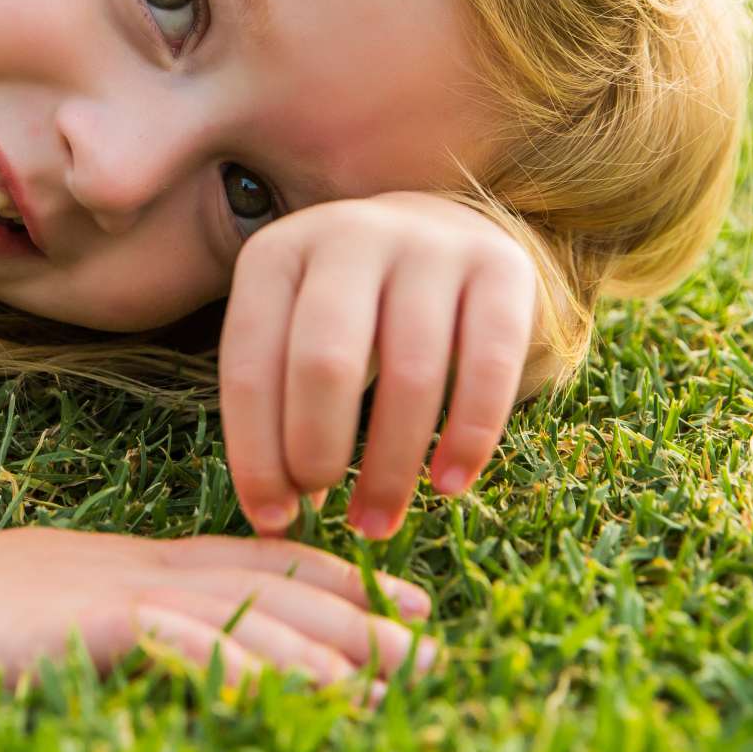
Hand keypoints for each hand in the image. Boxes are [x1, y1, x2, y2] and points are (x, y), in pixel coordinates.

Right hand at [0, 524, 439, 698]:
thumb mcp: (44, 609)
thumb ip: (105, 618)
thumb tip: (154, 643)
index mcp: (130, 557)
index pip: (253, 558)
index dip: (332, 579)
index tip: (399, 599)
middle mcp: (139, 562)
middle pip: (275, 583)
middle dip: (361, 612)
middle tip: (433, 638)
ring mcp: (118, 589)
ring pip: (255, 611)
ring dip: (339, 646)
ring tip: (405, 675)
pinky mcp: (93, 624)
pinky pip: (196, 644)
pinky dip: (262, 666)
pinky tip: (311, 692)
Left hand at [220, 191, 540, 539]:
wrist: (440, 230)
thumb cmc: (351, 310)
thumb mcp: (293, 333)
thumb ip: (278, 409)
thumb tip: (277, 517)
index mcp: (276, 257)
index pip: (251, 367)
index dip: (256, 455)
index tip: (273, 520)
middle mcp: (348, 236)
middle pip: (325, 363)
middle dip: (319, 454)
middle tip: (329, 514)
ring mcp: (428, 245)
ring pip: (410, 373)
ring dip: (392, 466)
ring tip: (380, 521)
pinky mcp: (501, 266)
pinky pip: (489, 365)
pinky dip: (469, 436)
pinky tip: (449, 484)